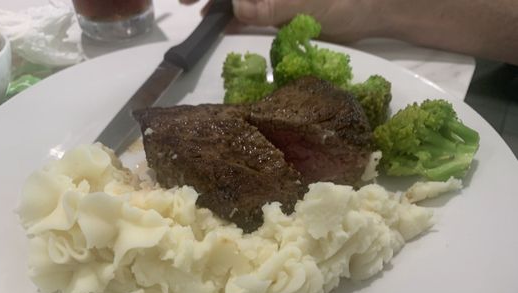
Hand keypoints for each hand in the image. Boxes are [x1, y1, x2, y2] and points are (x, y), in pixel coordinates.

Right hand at [179, 0, 382, 42]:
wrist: (368, 13)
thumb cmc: (342, 0)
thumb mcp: (305, 3)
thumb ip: (271, 6)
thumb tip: (236, 8)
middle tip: (188, 5)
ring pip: (241, 1)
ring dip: (220, 7)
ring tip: (203, 19)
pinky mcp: (278, 9)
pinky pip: (251, 13)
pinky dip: (236, 19)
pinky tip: (223, 27)